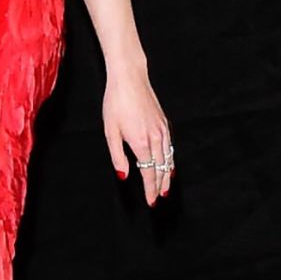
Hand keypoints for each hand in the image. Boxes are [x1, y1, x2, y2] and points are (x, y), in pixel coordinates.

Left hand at [103, 68, 172, 206]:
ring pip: (168, 159)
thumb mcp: (110, 131)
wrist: (130, 78)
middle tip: (158, 199)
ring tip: (166, 188)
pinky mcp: (164, 123)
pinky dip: (170, 160)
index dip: (150, 190)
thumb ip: (117, 156)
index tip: (151, 201)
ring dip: (167, 175)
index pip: (149, 173)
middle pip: (161, 169)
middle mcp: (156, 138)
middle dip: (160, 186)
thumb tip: (123, 175)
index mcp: (141, 143)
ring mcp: (162, 130)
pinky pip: (170, 147)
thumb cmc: (116, 102)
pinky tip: (168, 165)